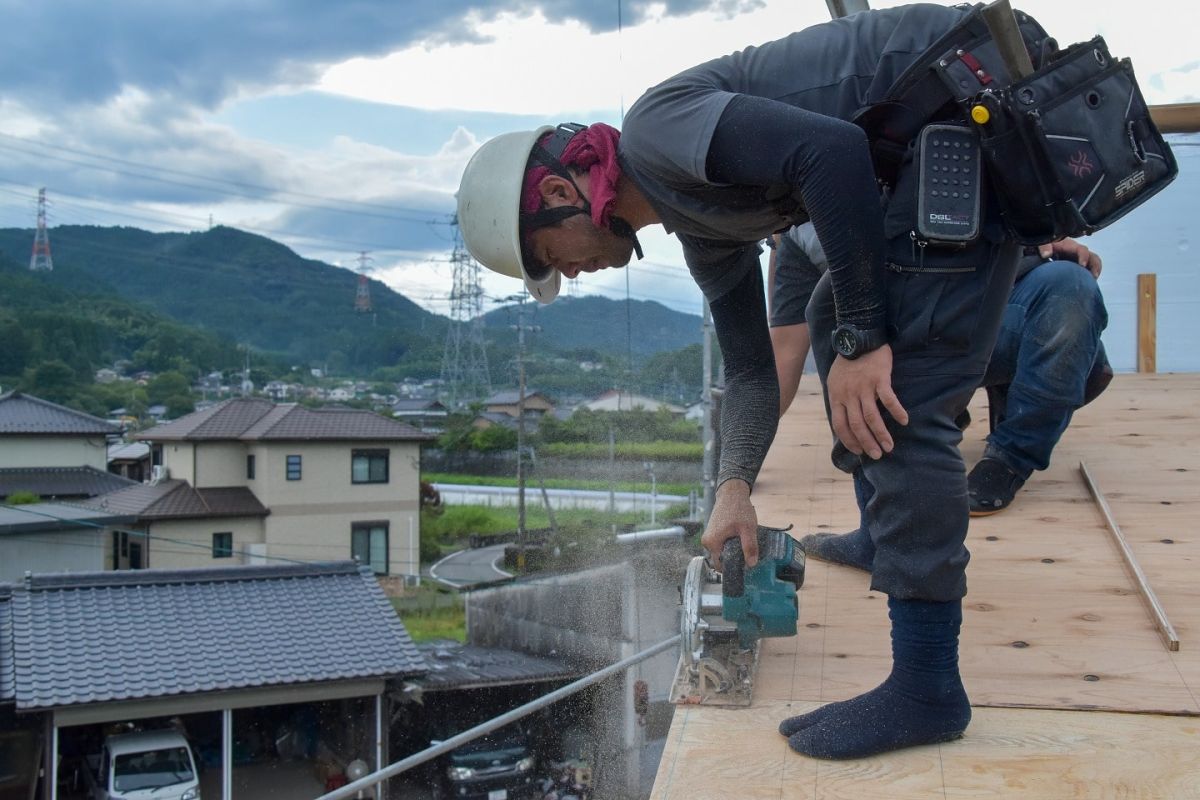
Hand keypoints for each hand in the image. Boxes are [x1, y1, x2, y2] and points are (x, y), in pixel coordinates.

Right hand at [700, 480, 758, 568]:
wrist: (732, 493)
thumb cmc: (738, 508)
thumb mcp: (748, 528)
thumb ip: (750, 547)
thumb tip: (751, 564)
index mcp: (712, 543)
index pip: (720, 566)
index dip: (733, 567)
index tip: (745, 565)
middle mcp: (707, 542)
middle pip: (721, 559)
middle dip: (734, 559)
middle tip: (747, 552)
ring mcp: (708, 537)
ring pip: (722, 552)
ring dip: (732, 551)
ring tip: (743, 542)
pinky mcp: (712, 533)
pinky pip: (721, 545)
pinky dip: (730, 544)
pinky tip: (739, 538)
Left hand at [827, 344, 907, 459]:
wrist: (858, 337)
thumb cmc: (848, 362)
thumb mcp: (835, 381)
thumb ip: (840, 399)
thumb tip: (844, 418)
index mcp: (837, 396)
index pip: (840, 425)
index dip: (849, 440)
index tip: (859, 451)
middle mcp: (849, 394)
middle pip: (857, 425)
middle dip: (867, 442)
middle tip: (877, 455)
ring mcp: (864, 387)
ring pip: (872, 416)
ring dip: (881, 434)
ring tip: (889, 446)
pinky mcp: (879, 379)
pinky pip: (888, 399)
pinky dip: (896, 411)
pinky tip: (904, 421)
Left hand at [1040, 237, 1101, 278]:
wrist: (1047, 249)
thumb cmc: (1046, 246)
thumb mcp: (1045, 243)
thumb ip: (1044, 247)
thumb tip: (1046, 255)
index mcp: (1071, 247)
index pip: (1082, 250)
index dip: (1084, 256)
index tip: (1082, 265)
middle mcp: (1079, 253)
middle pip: (1093, 257)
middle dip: (1095, 267)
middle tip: (1093, 277)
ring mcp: (1080, 260)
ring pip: (1093, 264)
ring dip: (1094, 272)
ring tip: (1092, 282)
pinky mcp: (1079, 266)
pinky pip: (1088, 271)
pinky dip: (1089, 277)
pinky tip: (1086, 285)